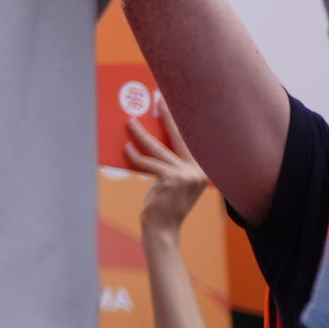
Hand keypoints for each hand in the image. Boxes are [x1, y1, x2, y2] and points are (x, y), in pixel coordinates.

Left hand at [126, 113, 207, 237]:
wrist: (162, 229)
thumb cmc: (163, 203)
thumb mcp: (171, 180)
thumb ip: (168, 162)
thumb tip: (150, 136)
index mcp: (202, 170)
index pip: (190, 140)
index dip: (180, 121)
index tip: (172, 103)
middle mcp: (198, 171)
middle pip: (179, 137)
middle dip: (167, 116)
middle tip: (157, 98)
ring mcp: (186, 175)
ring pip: (158, 149)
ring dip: (141, 134)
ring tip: (130, 122)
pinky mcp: (171, 179)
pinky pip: (148, 162)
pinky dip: (135, 155)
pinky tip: (126, 148)